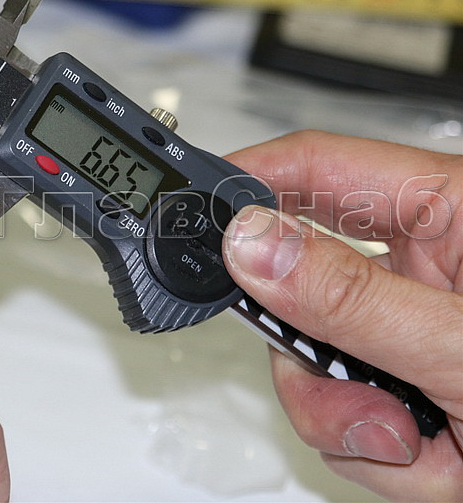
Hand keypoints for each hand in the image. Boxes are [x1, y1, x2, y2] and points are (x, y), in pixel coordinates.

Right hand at [221, 131, 461, 500]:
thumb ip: (353, 297)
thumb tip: (252, 243)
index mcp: (452, 217)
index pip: (319, 168)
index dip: (250, 179)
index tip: (193, 207)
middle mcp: (425, 272)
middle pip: (299, 286)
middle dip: (316, 360)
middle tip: (349, 395)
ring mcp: (412, 334)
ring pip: (315, 365)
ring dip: (355, 423)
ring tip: (426, 448)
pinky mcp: (408, 390)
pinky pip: (343, 415)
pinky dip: (380, 455)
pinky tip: (444, 462)